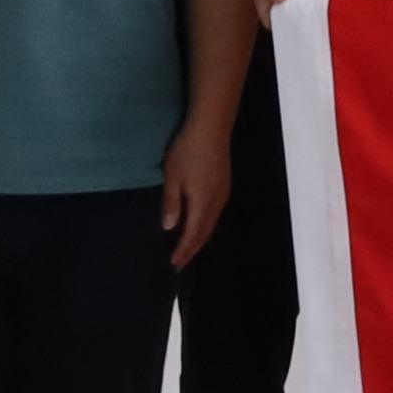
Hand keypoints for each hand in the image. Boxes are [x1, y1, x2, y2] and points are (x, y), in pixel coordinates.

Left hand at [160, 108, 233, 269]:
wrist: (211, 127)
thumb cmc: (187, 150)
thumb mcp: (172, 176)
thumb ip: (171, 203)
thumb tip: (169, 228)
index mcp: (202, 203)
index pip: (192, 235)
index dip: (183, 251)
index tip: (173, 265)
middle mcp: (216, 202)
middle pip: (205, 233)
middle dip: (192, 250)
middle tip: (179, 263)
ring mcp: (222, 193)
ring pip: (211, 224)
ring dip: (199, 238)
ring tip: (187, 248)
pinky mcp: (224, 185)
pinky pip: (215, 214)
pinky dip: (205, 225)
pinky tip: (198, 223)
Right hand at [258, 0, 335, 20]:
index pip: (268, 18)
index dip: (278, 24)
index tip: (291, 25)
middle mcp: (280, 5)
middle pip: (285, 25)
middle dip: (295, 28)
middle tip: (307, 24)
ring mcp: (298, 8)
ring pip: (301, 25)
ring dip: (309, 25)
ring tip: (318, 22)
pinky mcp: (313, 7)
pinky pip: (316, 19)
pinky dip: (322, 20)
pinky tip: (328, 19)